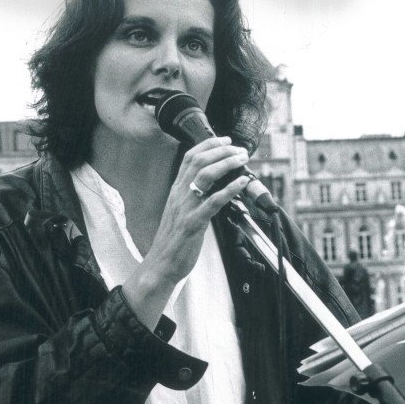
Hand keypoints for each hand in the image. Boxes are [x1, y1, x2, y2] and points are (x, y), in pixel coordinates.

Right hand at [122, 136, 249, 328]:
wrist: (161, 264)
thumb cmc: (174, 240)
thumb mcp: (180, 211)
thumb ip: (192, 196)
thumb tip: (213, 184)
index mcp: (176, 190)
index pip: (189, 157)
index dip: (208, 144)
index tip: (226, 139)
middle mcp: (179, 194)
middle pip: (199, 161)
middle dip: (222, 150)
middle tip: (240, 149)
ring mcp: (185, 207)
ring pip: (205, 175)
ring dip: (227, 163)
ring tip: (243, 160)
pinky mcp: (193, 223)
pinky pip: (213, 201)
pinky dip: (230, 189)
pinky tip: (242, 183)